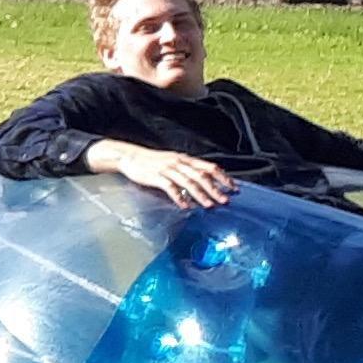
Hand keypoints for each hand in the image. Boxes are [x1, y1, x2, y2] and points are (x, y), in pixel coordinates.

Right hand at [109, 144, 233, 209]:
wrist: (129, 156)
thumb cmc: (152, 161)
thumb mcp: (173, 160)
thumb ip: (187, 169)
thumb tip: (204, 180)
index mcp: (185, 159)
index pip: (209, 167)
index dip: (223, 177)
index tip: (233, 188)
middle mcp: (179, 163)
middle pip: (201, 176)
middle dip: (215, 189)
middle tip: (225, 200)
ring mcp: (167, 169)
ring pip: (188, 182)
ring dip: (200, 195)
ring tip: (209, 205)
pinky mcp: (156, 177)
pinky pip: (170, 188)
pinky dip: (179, 197)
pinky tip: (186, 206)